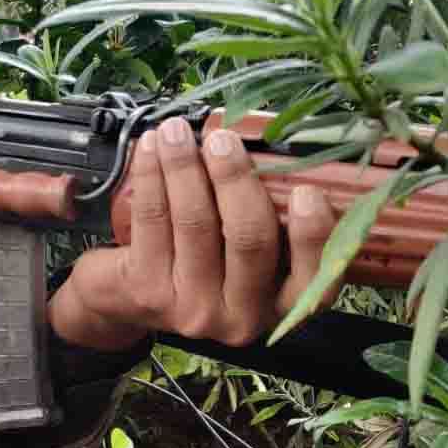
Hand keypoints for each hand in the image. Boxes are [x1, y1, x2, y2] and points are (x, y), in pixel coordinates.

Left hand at [48, 117, 339, 351]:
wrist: (132, 302)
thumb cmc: (206, 266)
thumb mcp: (248, 260)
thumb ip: (269, 221)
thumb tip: (272, 152)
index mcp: (281, 305)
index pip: (315, 281)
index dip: (313, 237)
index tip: (306, 192)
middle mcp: (241, 316)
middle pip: (248, 239)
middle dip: (235, 179)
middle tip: (221, 139)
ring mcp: (192, 307)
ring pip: (194, 223)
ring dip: (184, 167)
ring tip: (176, 131)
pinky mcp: (147, 290)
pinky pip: (152, 219)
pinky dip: (151, 176)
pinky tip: (150, 148)